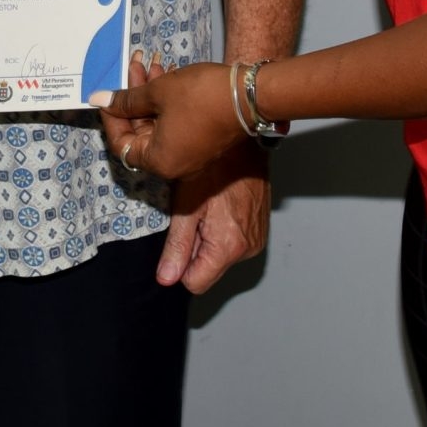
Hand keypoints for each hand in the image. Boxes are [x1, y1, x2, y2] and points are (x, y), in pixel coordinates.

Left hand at [93, 54, 240, 180]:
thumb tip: (98, 100)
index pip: (121, 144)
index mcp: (159, 161)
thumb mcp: (157, 93)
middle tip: (132, 69)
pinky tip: (166, 75)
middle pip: (140, 133)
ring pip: (159, 125)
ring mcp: (191, 155)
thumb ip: (125, 100)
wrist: (251, 94)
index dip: (111, 117)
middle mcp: (174, 165)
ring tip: (149, 65)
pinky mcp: (203, 142)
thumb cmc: (202, 96)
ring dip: (150, 96)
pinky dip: (167, 104)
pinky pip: (175, 125)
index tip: (107, 94)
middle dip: (133, 99)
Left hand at [160, 152, 268, 292]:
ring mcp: (257, 239)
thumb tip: (166, 279)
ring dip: (207, 238)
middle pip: (208, 268)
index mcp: (229, 247)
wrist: (245, 143)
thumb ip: (177, 246)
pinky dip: (221, 230)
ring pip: (219, 256)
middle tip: (192, 215)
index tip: (178, 237)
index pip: (195, 283)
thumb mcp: (186, 206)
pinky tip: (218, 206)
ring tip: (206, 207)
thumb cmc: (213, 168)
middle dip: (194, 248)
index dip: (180, 265)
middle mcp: (248, 249)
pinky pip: (233, 243)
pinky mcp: (260, 230)